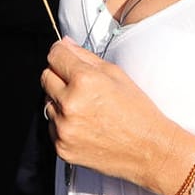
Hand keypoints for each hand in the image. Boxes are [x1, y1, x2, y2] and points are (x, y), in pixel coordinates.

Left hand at [41, 39, 179, 189]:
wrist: (149, 150)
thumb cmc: (137, 112)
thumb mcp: (116, 74)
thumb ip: (85, 56)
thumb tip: (64, 44)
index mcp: (84, 81)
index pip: (54, 55)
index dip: (60, 54)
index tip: (64, 57)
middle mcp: (70, 105)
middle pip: (46, 77)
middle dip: (59, 76)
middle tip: (81, 85)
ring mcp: (64, 128)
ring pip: (47, 102)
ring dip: (60, 101)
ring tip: (87, 108)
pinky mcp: (61, 147)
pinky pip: (52, 126)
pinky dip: (63, 123)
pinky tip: (85, 124)